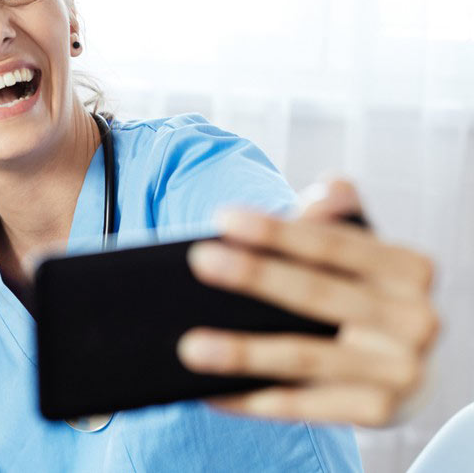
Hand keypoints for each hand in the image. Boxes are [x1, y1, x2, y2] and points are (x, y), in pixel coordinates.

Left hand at [178, 179, 438, 425]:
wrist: (405, 371)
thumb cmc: (363, 297)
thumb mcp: (358, 255)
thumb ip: (337, 218)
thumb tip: (326, 191)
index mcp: (411, 270)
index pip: (334, 243)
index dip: (278, 230)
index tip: (222, 218)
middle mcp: (415, 320)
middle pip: (317, 294)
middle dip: (255, 275)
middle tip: (199, 260)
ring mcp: (400, 372)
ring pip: (304, 358)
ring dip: (242, 352)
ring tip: (189, 345)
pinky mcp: (378, 413)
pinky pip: (299, 406)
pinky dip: (249, 399)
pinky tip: (207, 391)